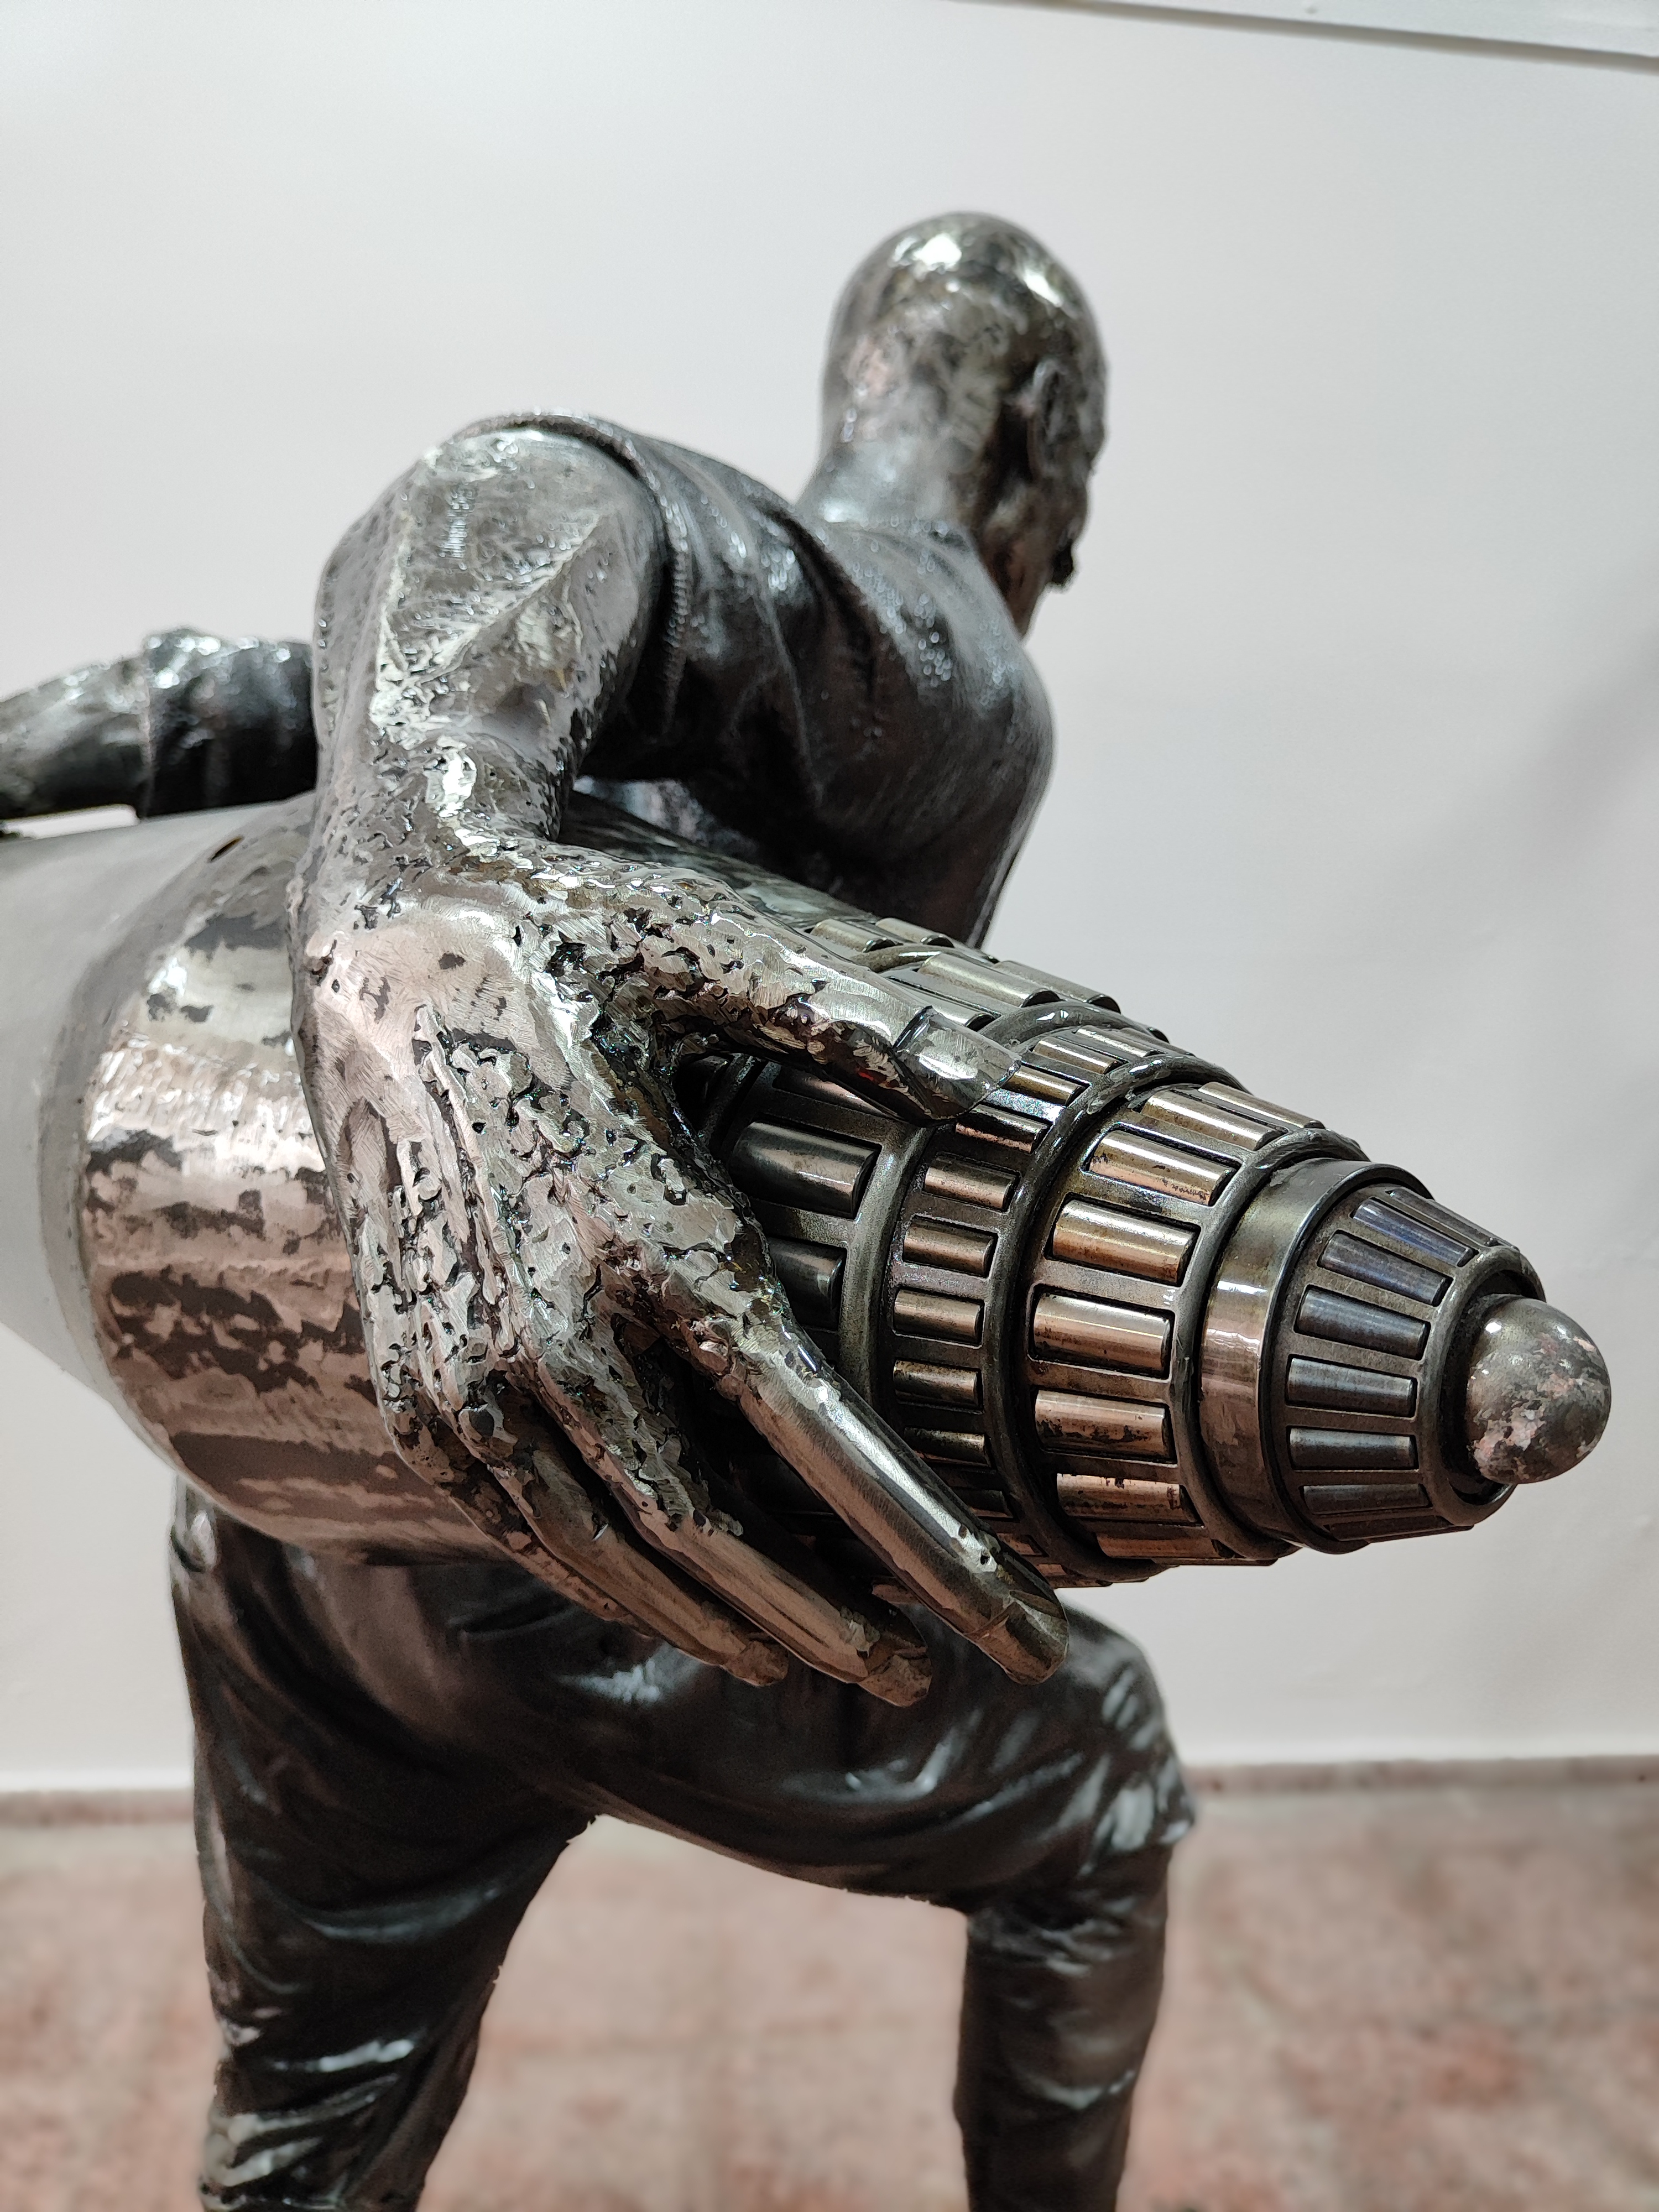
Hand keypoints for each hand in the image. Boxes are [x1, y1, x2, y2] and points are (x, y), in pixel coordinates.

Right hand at [294, 834, 1068, 1703]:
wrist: (377, 933)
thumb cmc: (570, 931)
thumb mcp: (716, 943)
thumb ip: (860, 1025)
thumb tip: (1011, 1095)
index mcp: (648, 1223)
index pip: (815, 1435)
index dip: (927, 1549)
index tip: (1021, 1626)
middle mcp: (547, 1317)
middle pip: (712, 1531)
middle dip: (834, 1623)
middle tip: (933, 1667)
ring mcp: (459, 1362)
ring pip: (605, 1555)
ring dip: (722, 1625)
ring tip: (824, 1660)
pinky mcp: (404, 1380)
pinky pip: (515, 1526)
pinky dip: (607, 1585)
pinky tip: (678, 1602)